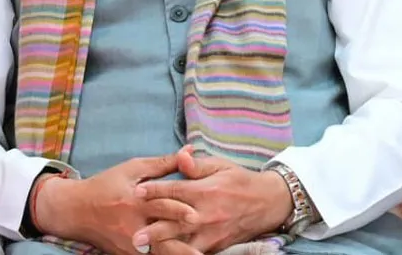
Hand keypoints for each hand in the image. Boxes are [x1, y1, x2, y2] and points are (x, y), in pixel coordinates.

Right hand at [33, 148, 196, 254]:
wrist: (74, 210)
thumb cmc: (106, 184)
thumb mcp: (133, 168)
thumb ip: (164, 163)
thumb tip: (190, 151)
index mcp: (136, 201)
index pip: (160, 206)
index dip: (178, 211)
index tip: (196, 216)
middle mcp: (133, 225)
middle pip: (160, 237)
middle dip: (180, 246)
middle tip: (199, 253)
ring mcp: (128, 243)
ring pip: (155, 253)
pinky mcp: (125, 254)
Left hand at [133, 148, 291, 254]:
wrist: (268, 203)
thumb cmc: (240, 181)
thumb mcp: (221, 166)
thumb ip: (197, 165)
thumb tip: (179, 156)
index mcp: (206, 190)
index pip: (175, 190)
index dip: (154, 190)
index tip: (136, 192)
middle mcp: (207, 213)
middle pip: (175, 221)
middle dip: (153, 229)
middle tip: (134, 236)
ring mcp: (212, 232)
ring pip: (183, 241)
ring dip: (164, 246)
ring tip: (144, 251)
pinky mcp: (217, 245)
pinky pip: (195, 251)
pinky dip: (181, 253)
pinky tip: (167, 254)